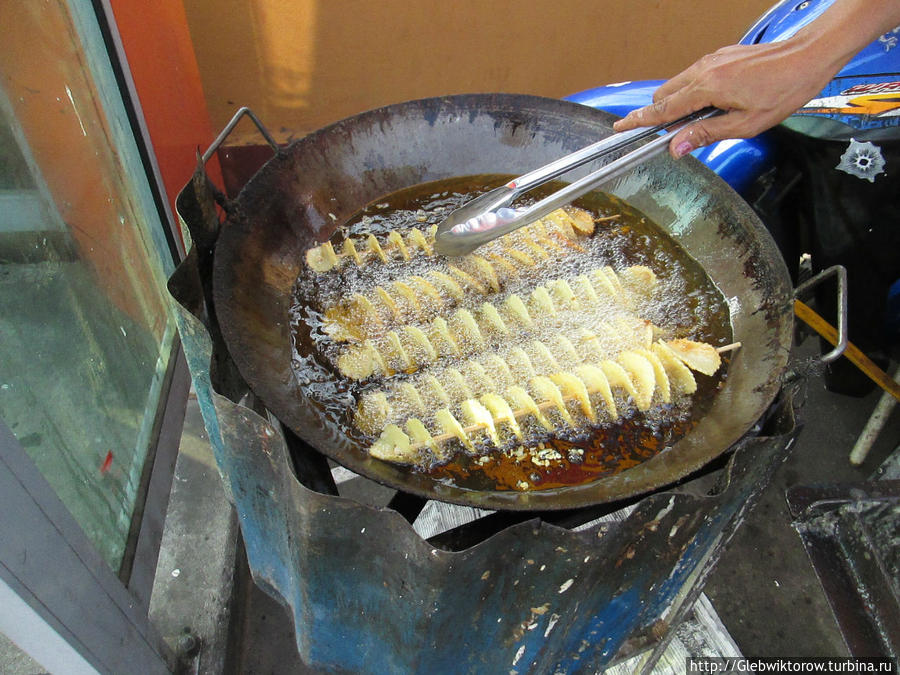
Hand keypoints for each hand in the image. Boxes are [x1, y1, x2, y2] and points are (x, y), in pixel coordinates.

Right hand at [612, 40, 838, 157]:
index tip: (620, 127)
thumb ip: (706, 134)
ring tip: (698, 122)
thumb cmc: (784, 90)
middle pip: (664, 95)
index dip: (639, 120)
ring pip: (679, 85)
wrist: (809, 56)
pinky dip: (693, 92)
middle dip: (659, 114)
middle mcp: (704, 70)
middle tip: (666, 135)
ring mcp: (712, 60)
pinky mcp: (721, 56)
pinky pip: (695, 76)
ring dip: (678, 104)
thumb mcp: (746, 124)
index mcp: (707, 88)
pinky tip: (714, 104)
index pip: (663, 109)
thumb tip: (677, 146)